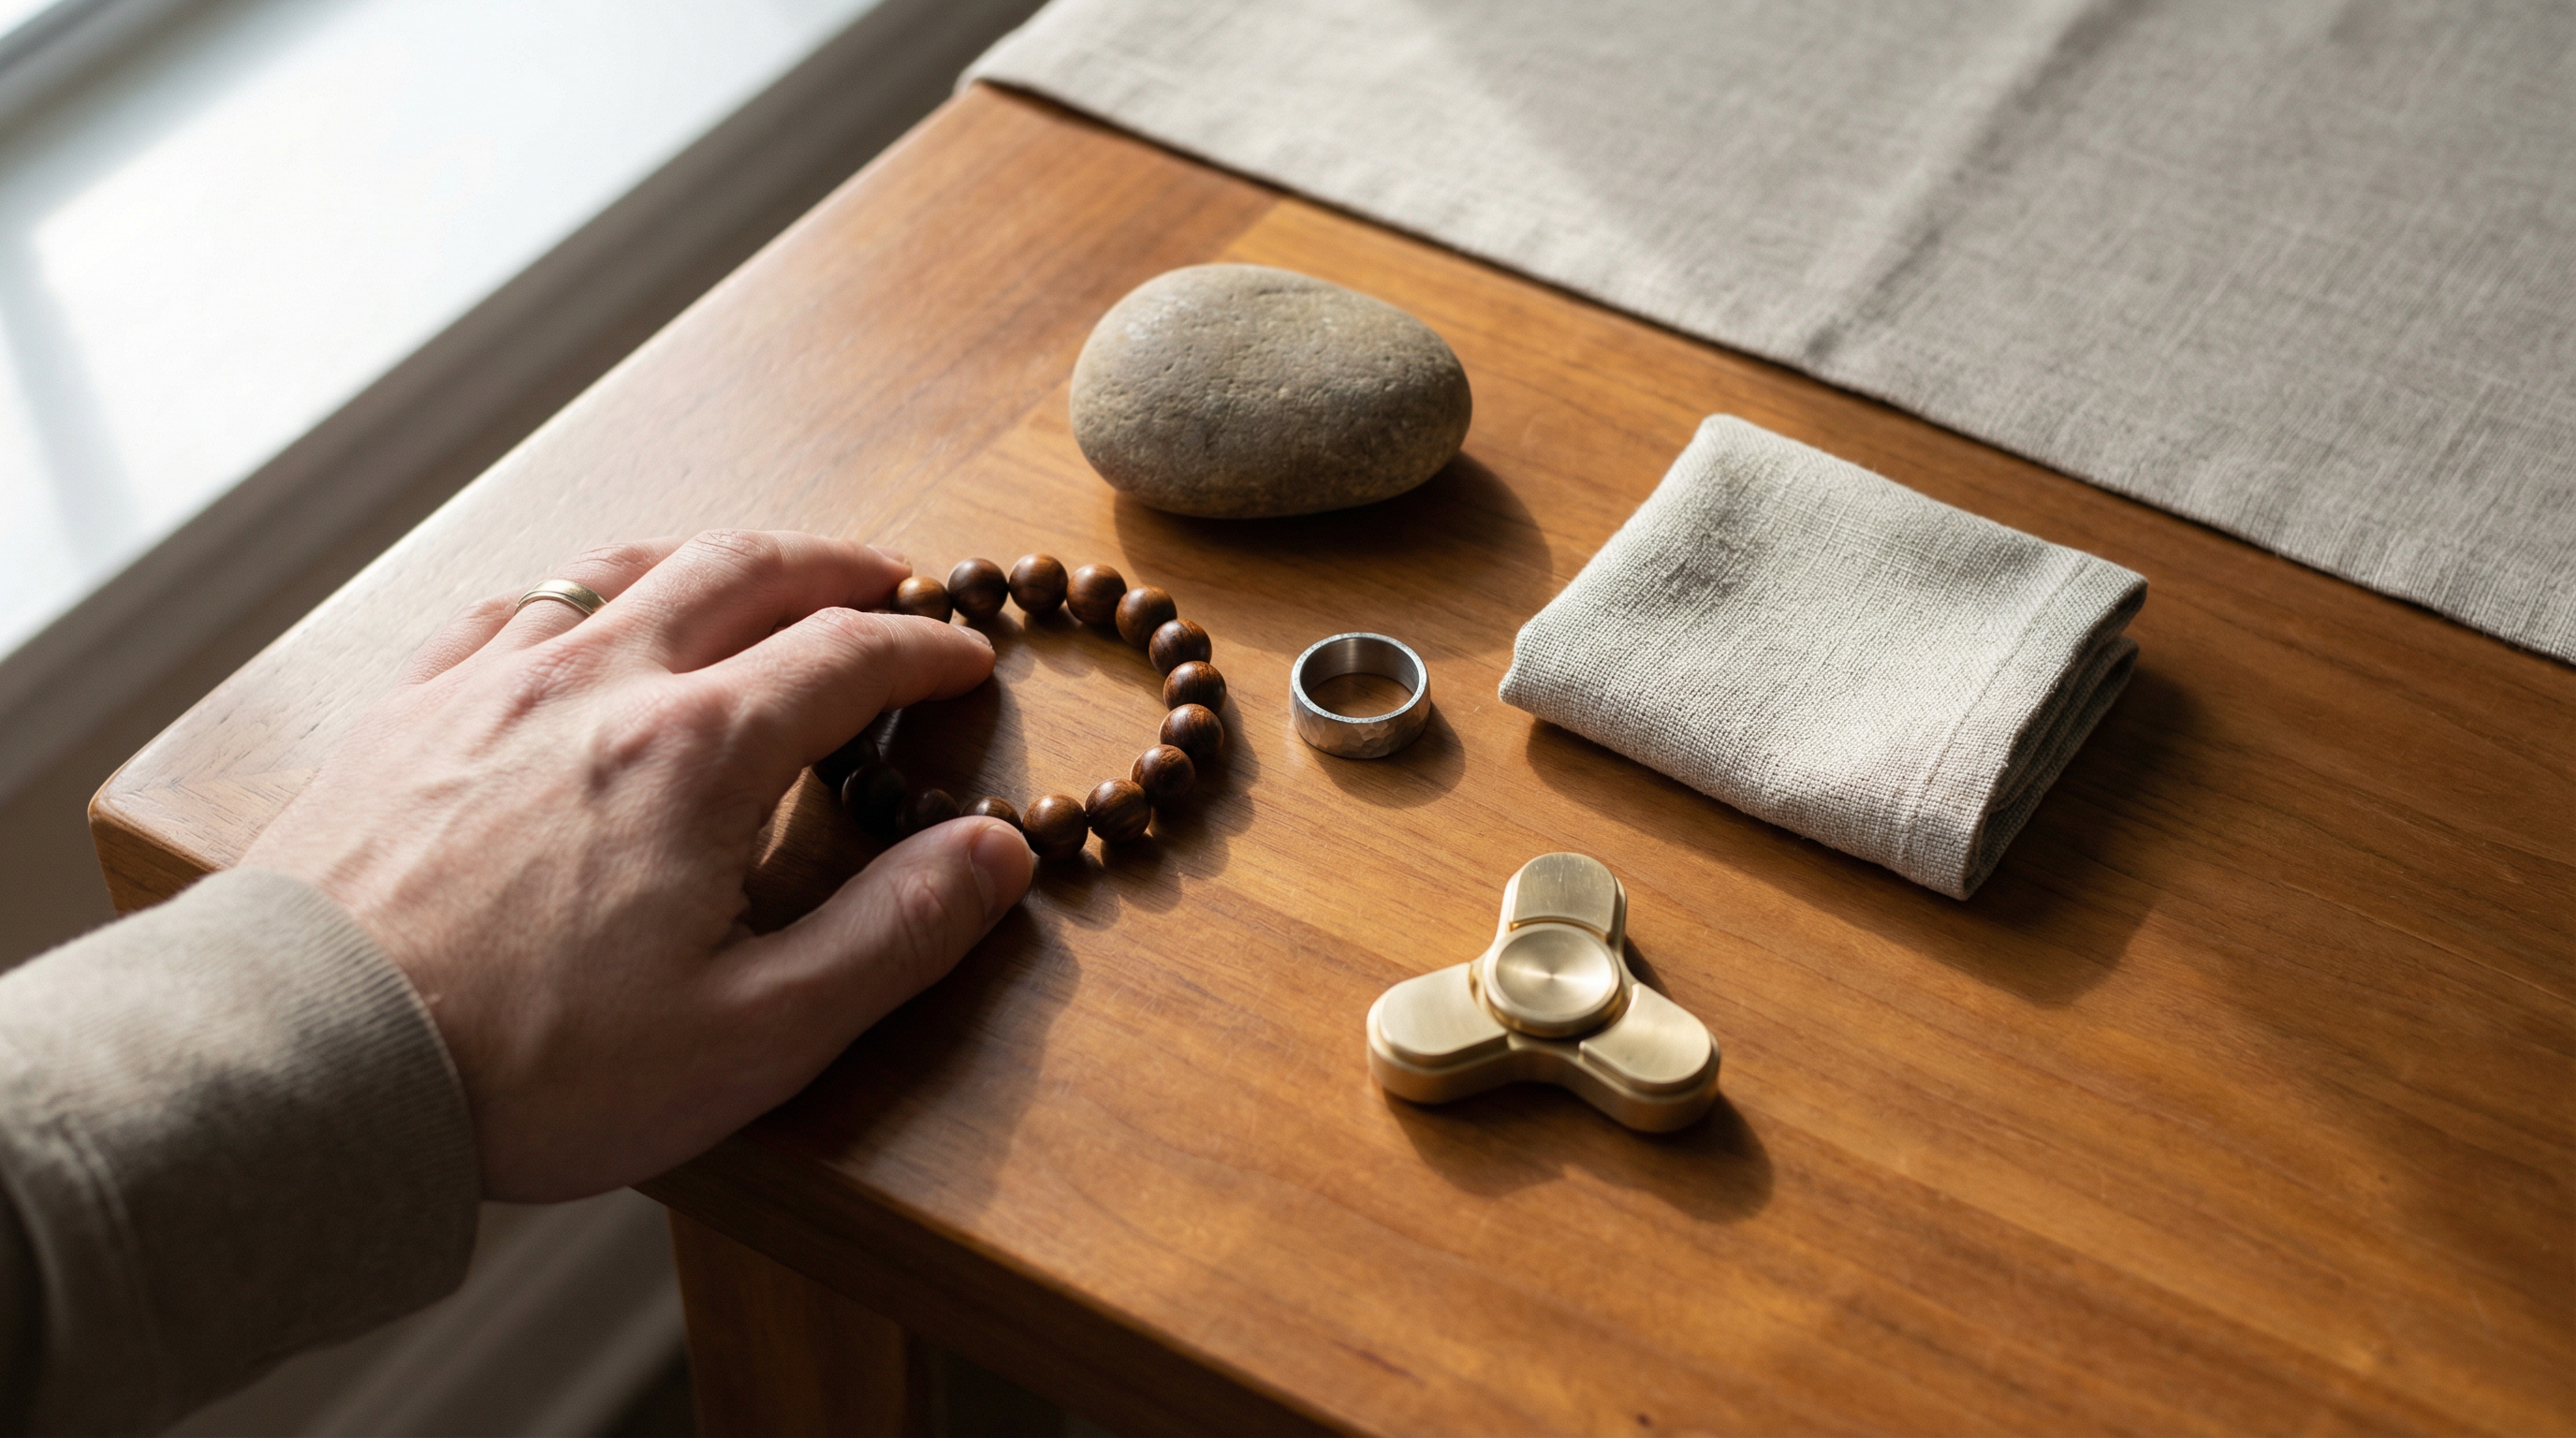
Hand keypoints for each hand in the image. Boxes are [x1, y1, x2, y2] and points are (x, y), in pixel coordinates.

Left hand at [243, 531, 1033, 1201]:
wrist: (309, 1067)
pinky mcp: (404, 713)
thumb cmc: (535, 1069)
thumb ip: (894, 933)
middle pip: (743, 570)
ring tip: (757, 577)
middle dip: (835, 567)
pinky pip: (507, 607)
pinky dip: (578, 590)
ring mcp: (490, 686)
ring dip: (713, 559)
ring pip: (623, 566)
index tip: (966, 657)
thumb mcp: (756, 1033)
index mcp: (697, 752)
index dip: (925, 649)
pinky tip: (582, 614)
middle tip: (888, 584)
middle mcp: (598, 682)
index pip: (847, 655)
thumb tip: (1000, 850)